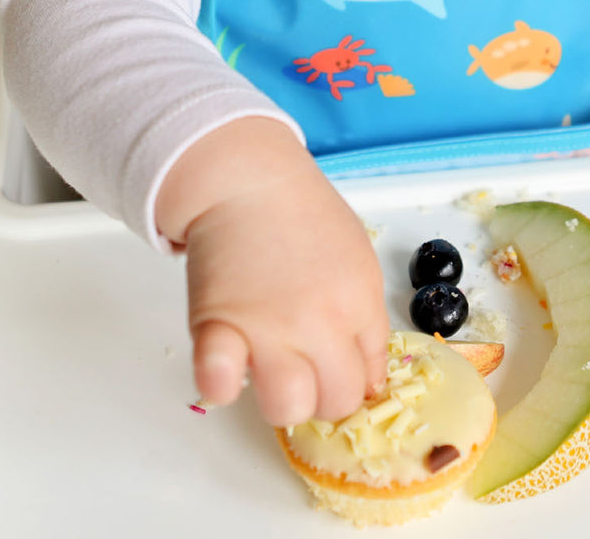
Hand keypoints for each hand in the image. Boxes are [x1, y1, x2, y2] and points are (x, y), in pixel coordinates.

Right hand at [157, 118, 388, 426]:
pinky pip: (220, 387)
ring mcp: (269, 330)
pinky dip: (221, 386)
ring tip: (270, 373)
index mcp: (359, 303)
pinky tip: (229, 365)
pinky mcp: (218, 329)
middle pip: (336, 402)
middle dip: (323, 400)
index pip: (371, 376)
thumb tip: (368, 370)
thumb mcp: (357, 257)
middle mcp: (321, 324)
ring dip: (279, 403)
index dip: (355, 382)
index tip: (340, 376)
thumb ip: (364, 314)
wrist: (248, 180)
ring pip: (287, 410)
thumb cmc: (302, 211)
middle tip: (306, 375)